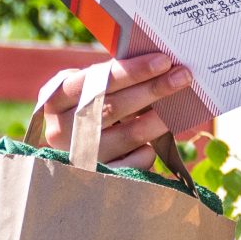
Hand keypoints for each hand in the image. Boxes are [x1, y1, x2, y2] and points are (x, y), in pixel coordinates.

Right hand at [31, 52, 197, 171]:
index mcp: (57, 100)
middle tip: (183, 75)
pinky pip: (135, 161)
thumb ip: (111, 78)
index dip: (131, 71)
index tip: (163, 60)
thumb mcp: (88, 90)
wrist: (71, 150)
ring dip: (160, 117)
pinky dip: (151, 147)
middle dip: (153, 89)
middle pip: (115, 107)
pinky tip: (160, 136)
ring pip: (129, 134)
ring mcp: (80, 158)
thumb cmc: (88, 108)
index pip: (96, 82)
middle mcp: (63, 131)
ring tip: (183, 102)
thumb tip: (159, 66)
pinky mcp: (100, 178)